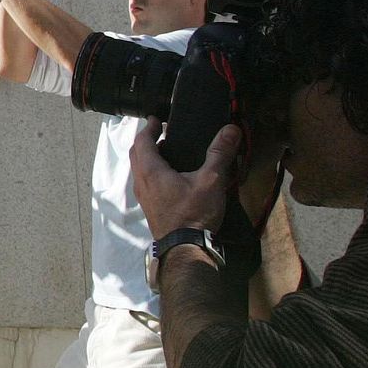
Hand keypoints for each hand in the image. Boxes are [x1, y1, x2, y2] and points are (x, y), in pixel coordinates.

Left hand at [131, 118, 236, 238]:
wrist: (185, 248)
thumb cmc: (194, 213)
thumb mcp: (211, 180)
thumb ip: (219, 154)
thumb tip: (230, 129)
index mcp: (150, 171)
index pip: (142, 141)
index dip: (148, 128)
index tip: (156, 119)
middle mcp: (141, 182)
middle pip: (137, 154)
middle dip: (147, 141)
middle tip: (161, 132)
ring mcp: (144, 196)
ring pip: (140, 169)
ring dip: (150, 157)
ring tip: (169, 151)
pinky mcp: (150, 207)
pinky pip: (146, 182)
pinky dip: (154, 172)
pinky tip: (173, 176)